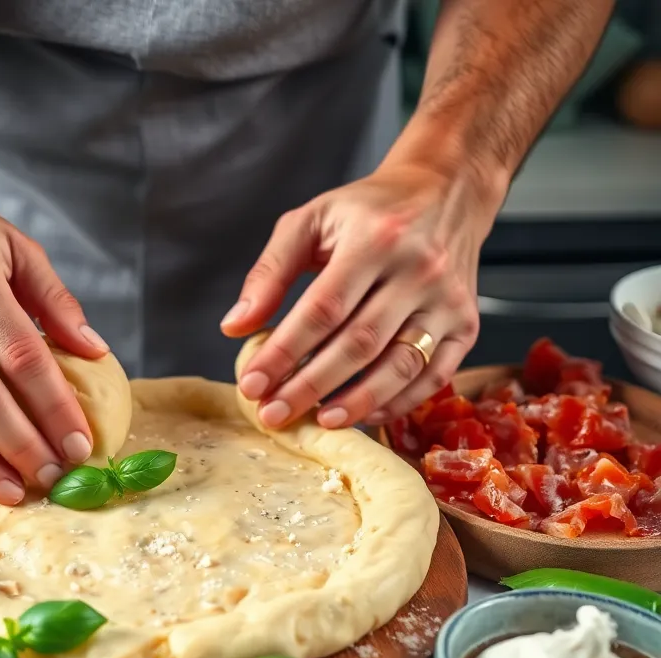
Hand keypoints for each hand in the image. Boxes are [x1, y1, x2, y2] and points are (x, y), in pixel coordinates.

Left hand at [222, 163, 493, 429]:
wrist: (447, 190)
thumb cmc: (369, 211)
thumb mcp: (311, 220)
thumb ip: (270, 272)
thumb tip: (235, 327)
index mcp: (375, 239)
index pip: (322, 308)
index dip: (284, 352)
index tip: (252, 384)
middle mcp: (418, 270)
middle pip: (359, 343)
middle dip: (311, 385)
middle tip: (274, 413)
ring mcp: (448, 300)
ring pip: (400, 365)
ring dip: (357, 401)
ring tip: (319, 422)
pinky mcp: (467, 323)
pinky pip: (434, 375)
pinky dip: (399, 402)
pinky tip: (365, 414)